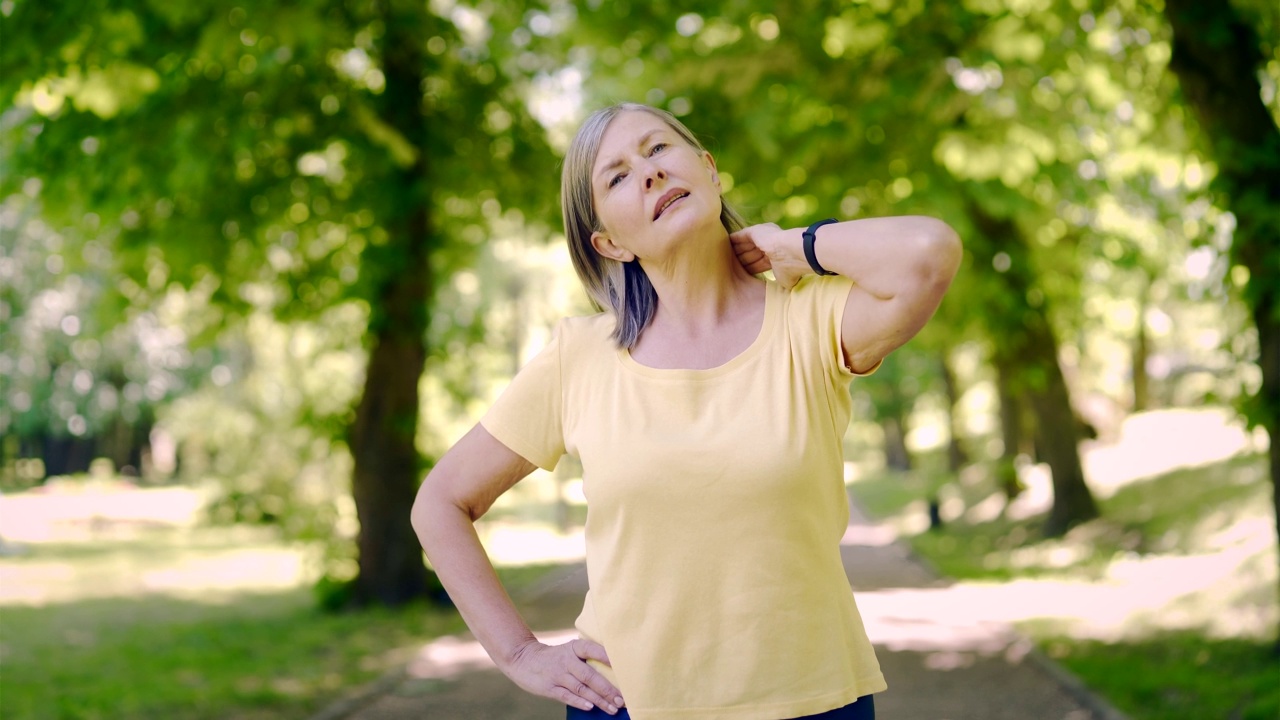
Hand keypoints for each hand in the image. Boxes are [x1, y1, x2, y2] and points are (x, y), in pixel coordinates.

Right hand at [504, 638, 624, 714]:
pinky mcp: (550, 688)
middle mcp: (567, 660)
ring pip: (581, 689)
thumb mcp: (569, 650)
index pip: (592, 649)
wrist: (524, 659)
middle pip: (590, 676)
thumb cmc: (556, 657)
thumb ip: (587, 658)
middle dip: (607, 689)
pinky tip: (591, 707)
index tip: (620, 666)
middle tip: (622, 699)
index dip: (605, 656)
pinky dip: (579, 702)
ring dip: (599, 700)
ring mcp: (558, 674)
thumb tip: (614, 673)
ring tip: (613, 708)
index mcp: (574, 648)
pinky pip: (566, 696)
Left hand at [730, 223, 808, 287]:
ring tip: (721, 257)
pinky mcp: (755, 231)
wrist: (791, 253)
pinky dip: (733, 240)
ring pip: (745, 246)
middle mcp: (770, 245)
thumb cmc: (790, 269)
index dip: (752, 268)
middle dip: (741, 261)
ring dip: (735, 252)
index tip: (742, 276)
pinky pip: (740, 236)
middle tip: (727, 268)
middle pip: (751, 254)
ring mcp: (762, 237)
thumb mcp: (784, 279)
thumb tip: (779, 292)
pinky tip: (724, 244)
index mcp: (777, 256)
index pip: (760, 263)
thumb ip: (778, 281)